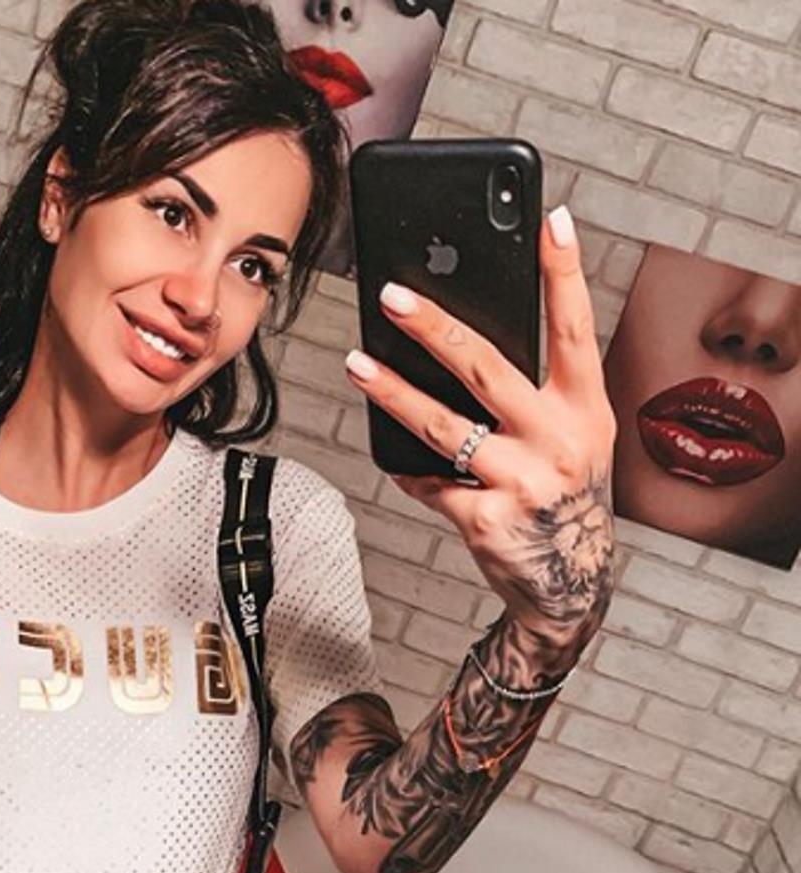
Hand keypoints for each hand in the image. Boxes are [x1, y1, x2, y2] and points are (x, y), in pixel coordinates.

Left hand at [344, 206, 615, 649]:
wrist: (570, 584)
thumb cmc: (565, 495)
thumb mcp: (574, 439)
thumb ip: (538, 394)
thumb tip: (463, 343)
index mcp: (585, 411)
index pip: (575, 329)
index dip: (565, 273)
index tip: (551, 220)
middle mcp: (559, 442)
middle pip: (487, 367)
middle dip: (434, 327)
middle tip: (391, 296)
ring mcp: (521, 482)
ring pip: (441, 424)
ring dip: (391, 391)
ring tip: (355, 364)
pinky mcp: (483, 519)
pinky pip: (428, 480)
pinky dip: (409, 470)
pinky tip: (399, 460)